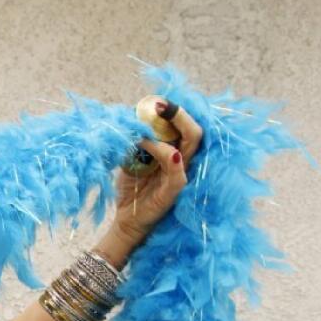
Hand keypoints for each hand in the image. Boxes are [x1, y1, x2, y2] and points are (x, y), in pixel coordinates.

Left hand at [109, 101, 203, 243]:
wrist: (127, 219)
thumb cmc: (132, 189)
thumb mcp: (129, 160)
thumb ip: (132, 142)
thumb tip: (127, 119)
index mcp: (175, 151)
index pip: (182, 127)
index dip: (173, 112)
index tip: (155, 101)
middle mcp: (182, 160)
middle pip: (193, 131)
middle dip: (178, 114)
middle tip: (160, 104)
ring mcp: (181, 174)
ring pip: (190, 145)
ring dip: (168, 130)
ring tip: (143, 128)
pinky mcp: (175, 190)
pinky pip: (177, 170)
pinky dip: (163, 153)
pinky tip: (147, 145)